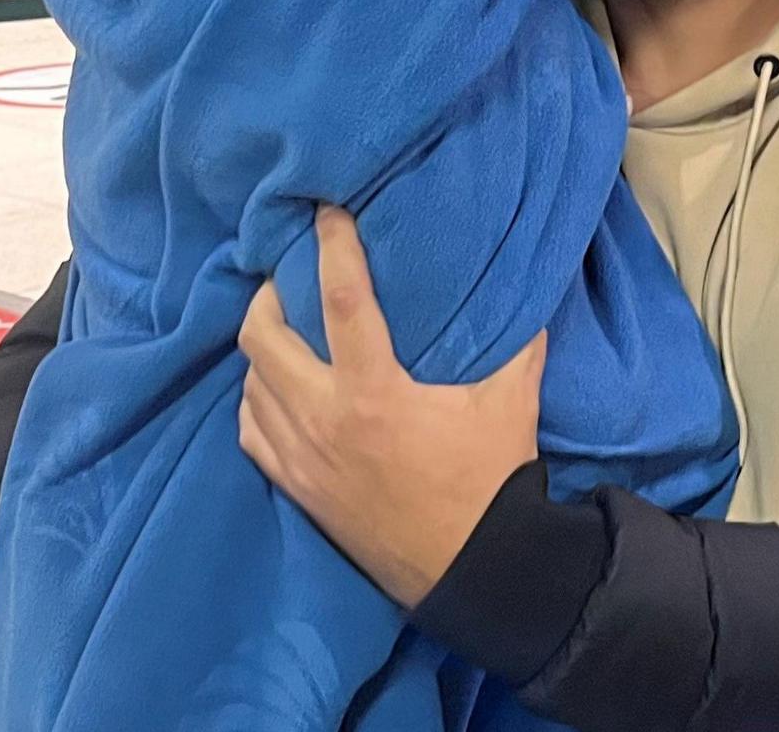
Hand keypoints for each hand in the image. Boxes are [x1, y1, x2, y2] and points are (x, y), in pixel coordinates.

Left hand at [237, 205, 545, 606]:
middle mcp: (323, 419)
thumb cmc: (490, 480)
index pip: (339, 299)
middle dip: (270, 293)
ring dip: (263, 345)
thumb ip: (517, 340)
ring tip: (286, 325)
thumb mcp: (513, 401)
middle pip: (262, 335)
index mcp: (375, 391)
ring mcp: (301, 456)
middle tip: (292, 276)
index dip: (331, 246)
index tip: (324, 212)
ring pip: (249, 381)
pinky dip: (256, 397)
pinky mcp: (294, 486)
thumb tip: (529, 284)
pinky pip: (249, 428)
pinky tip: (277, 387)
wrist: (468, 566)